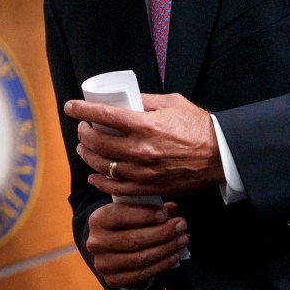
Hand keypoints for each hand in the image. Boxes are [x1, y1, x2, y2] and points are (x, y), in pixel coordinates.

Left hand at [66, 93, 225, 196]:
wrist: (219, 156)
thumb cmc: (198, 127)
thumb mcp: (171, 103)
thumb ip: (145, 101)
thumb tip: (124, 100)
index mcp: (146, 126)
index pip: (104, 116)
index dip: (82, 110)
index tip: (70, 107)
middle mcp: (141, 150)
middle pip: (98, 143)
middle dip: (83, 133)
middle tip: (82, 127)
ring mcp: (143, 172)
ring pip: (102, 166)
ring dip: (87, 155)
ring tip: (84, 147)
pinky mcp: (148, 187)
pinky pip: (115, 188)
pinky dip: (100, 182)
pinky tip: (94, 175)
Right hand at [87, 200, 188, 289]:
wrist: (111, 252)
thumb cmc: (125, 224)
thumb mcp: (133, 211)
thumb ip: (150, 207)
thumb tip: (172, 208)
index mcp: (97, 220)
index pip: (121, 215)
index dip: (145, 214)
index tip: (166, 213)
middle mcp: (95, 243)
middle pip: (133, 239)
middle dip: (162, 232)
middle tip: (182, 225)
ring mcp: (103, 264)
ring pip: (140, 258)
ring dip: (166, 248)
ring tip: (183, 239)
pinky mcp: (113, 280)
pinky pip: (143, 273)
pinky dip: (162, 264)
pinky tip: (175, 255)